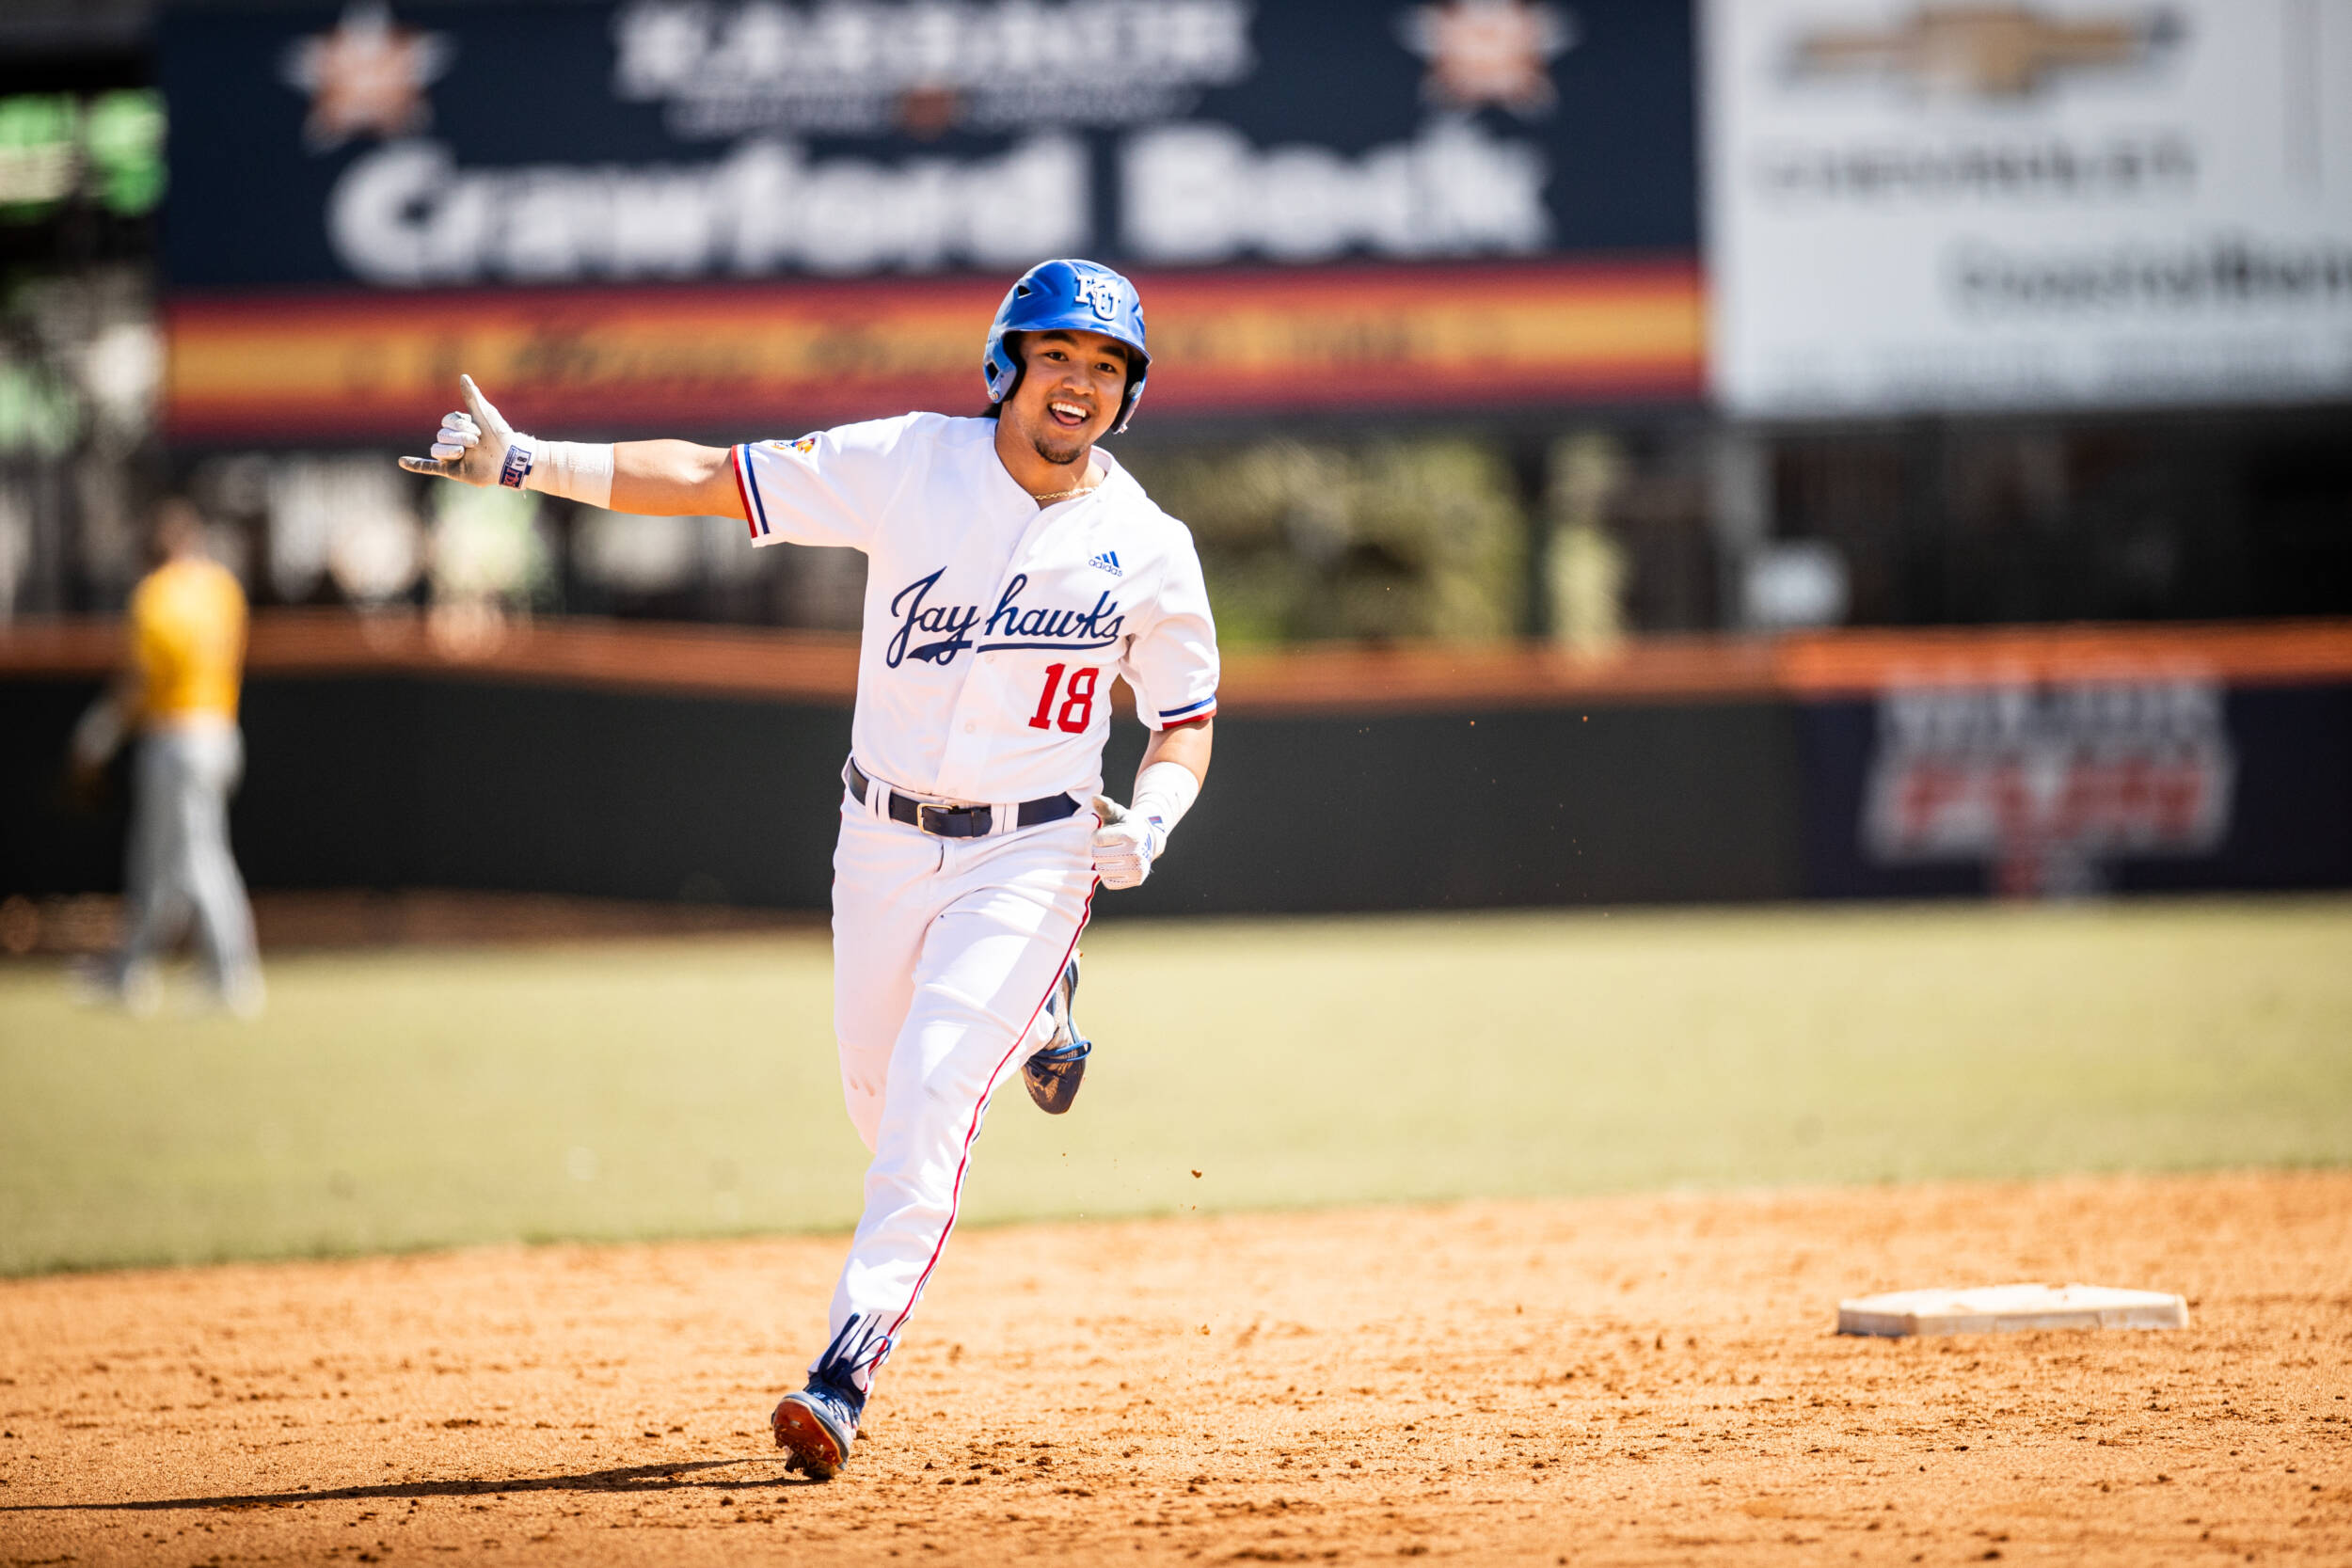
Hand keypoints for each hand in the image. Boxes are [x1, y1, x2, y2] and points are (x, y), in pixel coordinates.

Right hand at [398, 375, 525, 486]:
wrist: (510, 459)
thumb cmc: (500, 435)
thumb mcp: (484, 413)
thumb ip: (472, 396)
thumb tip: (463, 376)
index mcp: (460, 427)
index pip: (447, 421)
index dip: (460, 425)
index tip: (478, 430)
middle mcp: (454, 440)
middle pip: (441, 435)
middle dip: (458, 438)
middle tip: (476, 442)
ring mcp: (452, 456)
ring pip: (436, 449)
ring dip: (448, 450)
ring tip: (463, 453)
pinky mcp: (452, 470)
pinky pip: (429, 467)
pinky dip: (416, 465)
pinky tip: (402, 462)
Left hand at [1090, 794, 1166, 889]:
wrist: (1149, 840)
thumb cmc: (1127, 825)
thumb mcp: (1118, 813)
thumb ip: (1106, 806)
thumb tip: (1094, 798)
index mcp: (1131, 835)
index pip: (1097, 840)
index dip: (1097, 836)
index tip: (1106, 834)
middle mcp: (1137, 853)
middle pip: (1098, 856)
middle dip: (1099, 850)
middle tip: (1110, 845)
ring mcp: (1138, 869)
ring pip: (1102, 871)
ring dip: (1103, 863)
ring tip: (1113, 855)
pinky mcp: (1137, 880)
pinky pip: (1109, 882)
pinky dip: (1109, 875)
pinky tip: (1116, 866)